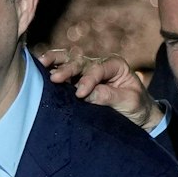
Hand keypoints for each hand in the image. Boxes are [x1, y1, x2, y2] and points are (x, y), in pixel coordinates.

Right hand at [39, 47, 160, 131]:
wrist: (138, 115)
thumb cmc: (136, 106)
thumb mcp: (128, 101)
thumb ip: (108, 96)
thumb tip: (86, 94)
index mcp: (115, 65)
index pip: (97, 69)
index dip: (88, 80)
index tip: (80, 94)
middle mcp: (99, 64)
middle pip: (80, 62)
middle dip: (67, 69)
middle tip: (55, 78)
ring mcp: (86, 71)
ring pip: (69, 61)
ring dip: (55, 62)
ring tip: (41, 62)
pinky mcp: (77, 81)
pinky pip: (64, 73)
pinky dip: (51, 69)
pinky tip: (39, 69)